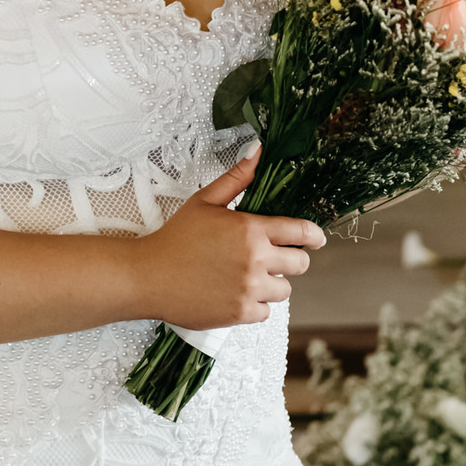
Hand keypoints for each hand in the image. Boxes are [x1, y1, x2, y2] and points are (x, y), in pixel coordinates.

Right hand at [139, 145, 325, 329]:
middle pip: (300, 264)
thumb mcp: (205, 201)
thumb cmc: (175, 238)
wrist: (148, 276)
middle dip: (292, 259)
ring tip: (249, 276)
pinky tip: (237, 293)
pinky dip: (255, 304)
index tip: (316, 239)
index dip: (314, 235)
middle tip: (276, 257)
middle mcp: (255, 261)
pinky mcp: (240, 313)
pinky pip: (266, 312)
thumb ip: (237, 178)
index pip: (301, 232)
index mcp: (250, 230)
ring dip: (272, 283)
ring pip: (284, 290)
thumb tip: (258, 152)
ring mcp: (249, 289)